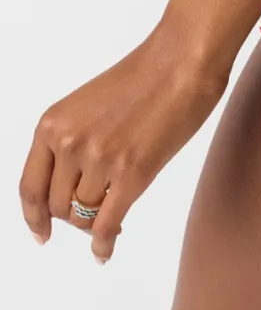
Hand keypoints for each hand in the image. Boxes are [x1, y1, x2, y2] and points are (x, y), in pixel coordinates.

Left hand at [19, 25, 228, 262]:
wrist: (182, 60)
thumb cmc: (147, 74)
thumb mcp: (90, 104)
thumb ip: (74, 140)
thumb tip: (73, 185)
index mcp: (53, 124)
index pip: (30, 186)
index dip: (33, 217)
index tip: (40, 232)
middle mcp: (69, 143)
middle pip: (58, 206)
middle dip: (73, 216)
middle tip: (92, 214)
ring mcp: (99, 159)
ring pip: (82, 216)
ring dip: (93, 223)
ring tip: (110, 218)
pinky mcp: (131, 173)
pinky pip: (106, 223)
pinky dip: (103, 243)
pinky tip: (106, 249)